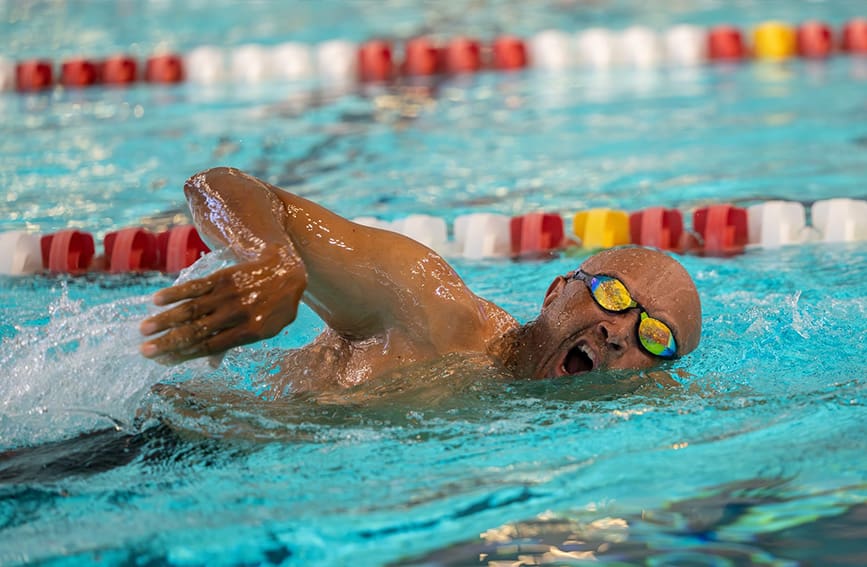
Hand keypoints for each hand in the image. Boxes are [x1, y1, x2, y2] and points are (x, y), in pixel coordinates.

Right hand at [139, 251, 305, 364]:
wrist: (288, 270)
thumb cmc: (276, 306)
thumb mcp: (265, 329)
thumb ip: (235, 343)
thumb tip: (210, 365)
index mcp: (248, 332)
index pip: (208, 347)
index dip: (182, 355)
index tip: (160, 361)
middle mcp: (236, 314)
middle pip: (196, 331)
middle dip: (168, 342)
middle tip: (144, 351)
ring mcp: (228, 294)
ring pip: (191, 309)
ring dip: (165, 320)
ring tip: (144, 329)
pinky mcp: (223, 277)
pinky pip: (195, 287)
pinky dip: (176, 293)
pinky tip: (157, 300)